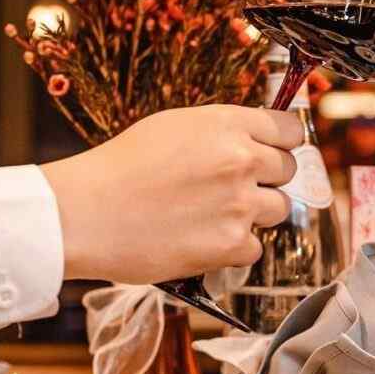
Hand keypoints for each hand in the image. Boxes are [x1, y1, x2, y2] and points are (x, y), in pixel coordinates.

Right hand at [41, 105, 301, 283]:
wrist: (85, 213)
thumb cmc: (118, 168)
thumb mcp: (173, 127)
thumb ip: (220, 133)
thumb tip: (251, 142)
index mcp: (227, 124)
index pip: (289, 130)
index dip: (282, 143)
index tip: (274, 152)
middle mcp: (241, 160)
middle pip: (287, 170)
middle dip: (266, 179)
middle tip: (233, 189)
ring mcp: (240, 204)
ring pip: (277, 210)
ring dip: (253, 214)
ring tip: (213, 215)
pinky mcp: (231, 244)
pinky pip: (255, 247)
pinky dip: (235, 248)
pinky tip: (202, 240)